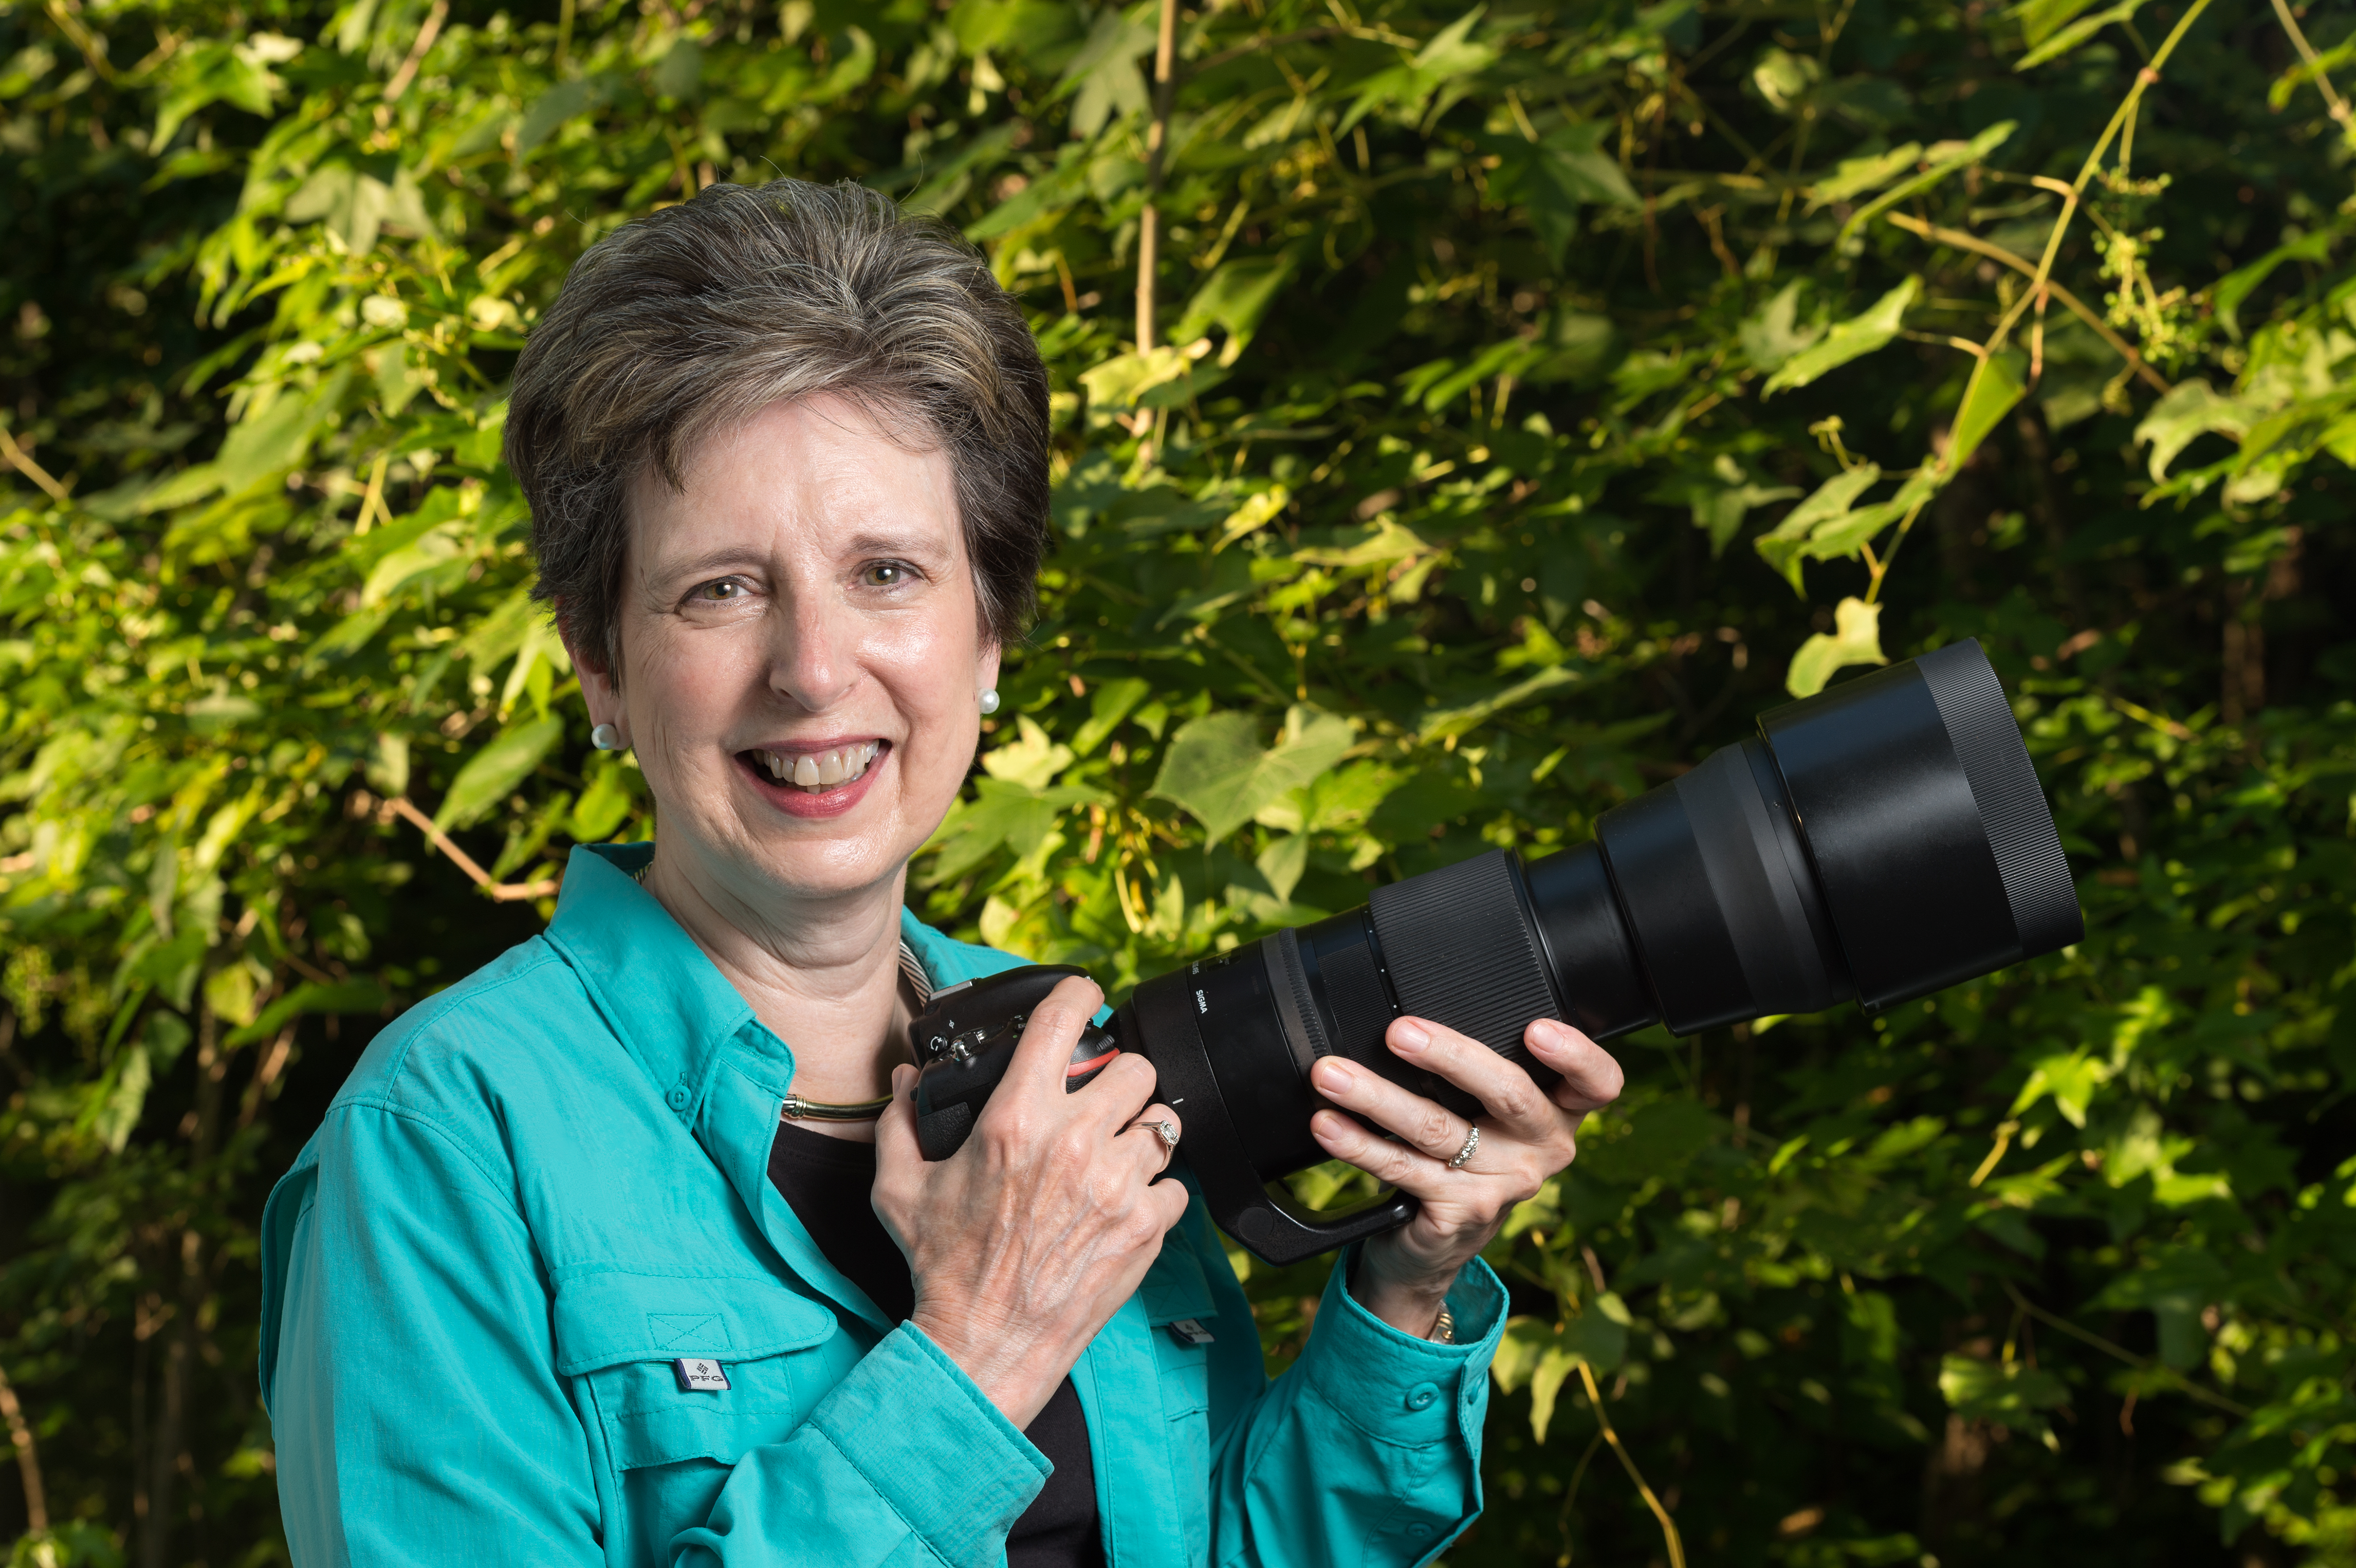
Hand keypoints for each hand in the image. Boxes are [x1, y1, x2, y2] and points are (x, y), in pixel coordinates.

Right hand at [873, 975, 1190, 1427]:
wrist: (986, 1344)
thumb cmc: (943, 1269)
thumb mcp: (900, 1189)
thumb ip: (899, 1123)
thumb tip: (905, 1080)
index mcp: (1015, 1119)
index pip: (1063, 1020)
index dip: (1080, 994)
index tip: (1087, 997)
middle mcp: (1073, 1141)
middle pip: (1136, 1067)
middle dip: (1121, 1079)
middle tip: (1103, 1101)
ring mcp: (1117, 1184)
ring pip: (1164, 1121)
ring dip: (1142, 1133)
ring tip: (1117, 1154)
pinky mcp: (1146, 1226)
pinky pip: (1176, 1184)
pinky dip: (1157, 1192)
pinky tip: (1125, 1205)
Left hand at [1307, 1015, 1622, 1336]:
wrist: (1430, 1246)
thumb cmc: (1460, 1158)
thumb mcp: (1484, 1114)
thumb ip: (1473, 1072)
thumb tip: (1409, 1015)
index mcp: (1558, 1113)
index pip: (1597, 1082)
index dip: (1577, 1054)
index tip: (1536, 1028)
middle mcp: (1543, 1149)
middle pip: (1509, 1094)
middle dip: (1450, 1056)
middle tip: (1399, 1032)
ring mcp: (1504, 1186)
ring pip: (1439, 1129)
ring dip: (1376, 1096)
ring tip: (1331, 1074)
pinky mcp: (1460, 1213)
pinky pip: (1402, 1168)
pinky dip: (1357, 1143)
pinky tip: (1328, 1124)